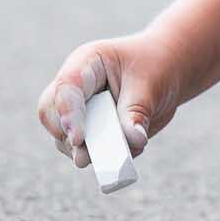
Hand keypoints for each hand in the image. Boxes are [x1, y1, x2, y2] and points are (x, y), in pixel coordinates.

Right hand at [37, 33, 182, 168]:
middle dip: (68, 136)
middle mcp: (75, 87)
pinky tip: (126, 150)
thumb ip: (137, 112)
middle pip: (51, 114)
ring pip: (65, 139)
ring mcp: (79, 111)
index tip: (78, 140)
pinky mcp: (90, 132)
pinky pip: (86, 151)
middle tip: (86, 157)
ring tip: (121, 152)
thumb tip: (133, 141)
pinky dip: (104, 157)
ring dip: (89, 151)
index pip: (67, 88)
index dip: (68, 115)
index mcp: (86, 63)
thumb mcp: (150, 84)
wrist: (168, 73)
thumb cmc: (156, 67)